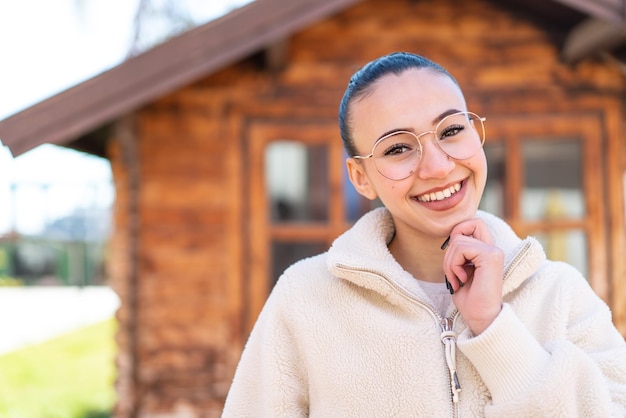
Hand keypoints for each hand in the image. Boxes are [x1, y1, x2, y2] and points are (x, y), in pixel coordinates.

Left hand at [442, 218, 503, 334]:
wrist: (480, 318)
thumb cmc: (469, 298)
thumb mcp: (459, 270)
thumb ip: (458, 252)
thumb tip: (450, 237)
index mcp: (486, 250)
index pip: (472, 223)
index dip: (457, 233)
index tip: (453, 258)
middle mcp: (493, 248)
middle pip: (462, 228)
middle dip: (449, 251)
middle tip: (453, 272)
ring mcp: (494, 251)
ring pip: (457, 241)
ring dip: (449, 263)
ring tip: (457, 279)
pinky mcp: (491, 256)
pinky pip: (461, 248)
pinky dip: (453, 265)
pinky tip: (462, 279)